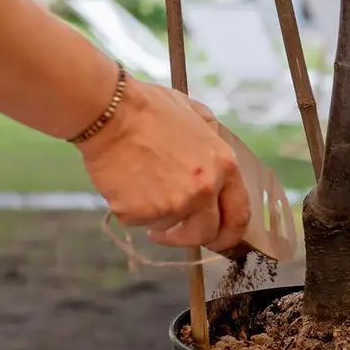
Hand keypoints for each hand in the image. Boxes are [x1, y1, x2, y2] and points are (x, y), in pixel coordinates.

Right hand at [78, 79, 250, 252]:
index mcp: (223, 166)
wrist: (110, 113)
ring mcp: (175, 204)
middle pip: (205, 233)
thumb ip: (211, 139)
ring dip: (155, 215)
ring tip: (140, 185)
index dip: (228, 234)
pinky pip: (138, 222)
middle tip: (171, 233)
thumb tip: (213, 157)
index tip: (217, 240)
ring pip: (168, 226)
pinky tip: (125, 185)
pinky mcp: (143, 213)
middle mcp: (204, 189)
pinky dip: (131, 210)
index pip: (239, 215)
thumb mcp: (196, 115)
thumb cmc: (149, 109)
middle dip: (187, 236)